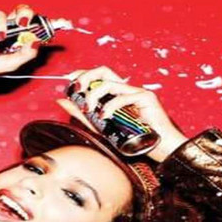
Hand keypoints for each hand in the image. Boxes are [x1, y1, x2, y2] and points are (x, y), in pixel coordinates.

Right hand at [0, 4, 46, 80]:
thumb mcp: (11, 64)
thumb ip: (26, 54)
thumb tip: (36, 40)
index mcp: (16, 35)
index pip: (29, 21)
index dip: (38, 19)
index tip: (48, 22)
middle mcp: (5, 27)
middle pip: (18, 10)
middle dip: (23, 13)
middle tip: (22, 23)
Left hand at [56, 66, 189, 161]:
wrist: (159, 150)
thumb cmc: (133, 140)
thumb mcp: (100, 127)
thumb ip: (82, 114)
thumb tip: (61, 100)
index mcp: (117, 95)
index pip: (98, 76)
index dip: (82, 74)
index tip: (69, 81)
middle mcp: (126, 90)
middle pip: (104, 71)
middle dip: (86, 77)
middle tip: (76, 89)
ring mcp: (137, 92)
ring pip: (110, 83)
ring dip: (94, 95)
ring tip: (88, 109)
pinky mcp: (146, 98)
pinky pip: (123, 97)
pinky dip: (110, 106)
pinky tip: (104, 116)